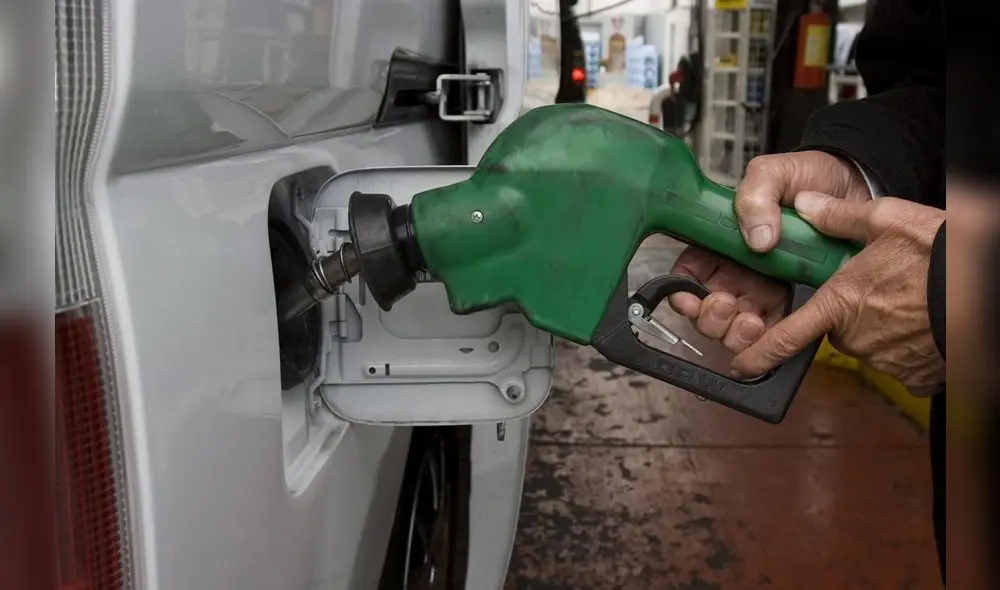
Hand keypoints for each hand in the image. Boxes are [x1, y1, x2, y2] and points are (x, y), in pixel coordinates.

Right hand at [669, 151, 871, 352]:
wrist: (856, 188)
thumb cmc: (808, 177)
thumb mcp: (773, 173)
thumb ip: (756, 197)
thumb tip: (757, 240)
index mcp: (721, 243)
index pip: (688, 274)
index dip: (682, 292)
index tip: (689, 298)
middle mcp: (736, 272)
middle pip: (706, 311)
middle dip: (710, 319)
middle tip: (726, 305)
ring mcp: (762, 292)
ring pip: (734, 330)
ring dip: (735, 335)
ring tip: (752, 322)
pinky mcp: (791, 306)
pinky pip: (772, 334)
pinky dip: (767, 341)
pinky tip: (773, 330)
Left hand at [730, 192, 944, 395]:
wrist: (986, 287)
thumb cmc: (940, 254)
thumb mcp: (886, 220)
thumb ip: (838, 217)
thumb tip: (802, 205)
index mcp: (839, 303)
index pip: (784, 338)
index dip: (756, 357)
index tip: (740, 368)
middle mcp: (856, 337)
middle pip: (836, 328)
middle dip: (848, 311)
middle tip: (878, 287)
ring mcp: (886, 360)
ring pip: (868, 343)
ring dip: (879, 325)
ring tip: (907, 298)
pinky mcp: (915, 374)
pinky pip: (899, 361)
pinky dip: (906, 346)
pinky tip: (921, 321)